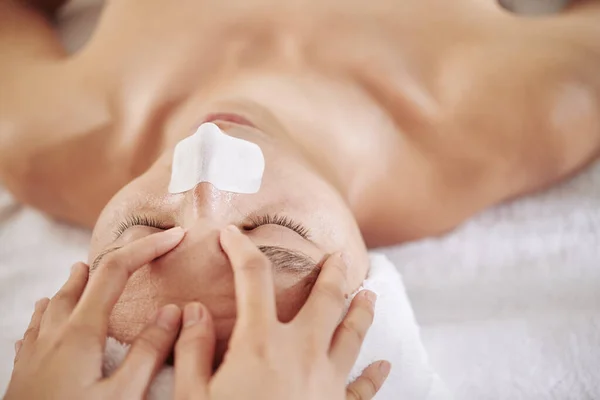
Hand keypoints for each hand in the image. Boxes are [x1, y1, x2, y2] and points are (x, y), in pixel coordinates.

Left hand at [5, 227, 185, 399]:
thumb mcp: (123, 397)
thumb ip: (149, 351)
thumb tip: (172, 311)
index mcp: (81, 331)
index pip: (117, 270)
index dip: (147, 247)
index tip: (175, 236)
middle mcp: (53, 330)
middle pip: (86, 276)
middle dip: (119, 257)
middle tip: (145, 252)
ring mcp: (34, 347)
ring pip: (57, 297)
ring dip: (81, 279)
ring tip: (92, 272)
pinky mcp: (24, 367)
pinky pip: (37, 321)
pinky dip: (53, 306)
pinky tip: (50, 314)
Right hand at [173, 226, 389, 399]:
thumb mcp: (193, 397)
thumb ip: (193, 350)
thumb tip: (192, 310)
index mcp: (260, 343)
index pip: (252, 278)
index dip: (241, 249)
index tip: (233, 234)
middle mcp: (301, 353)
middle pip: (325, 299)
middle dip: (333, 273)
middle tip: (340, 256)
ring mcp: (326, 382)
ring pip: (353, 336)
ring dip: (362, 312)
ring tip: (371, 294)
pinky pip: (363, 390)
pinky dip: (373, 377)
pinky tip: (383, 367)